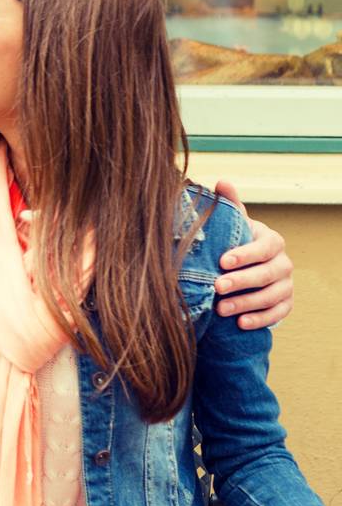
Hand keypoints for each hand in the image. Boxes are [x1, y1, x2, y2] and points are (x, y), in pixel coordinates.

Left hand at [212, 180, 293, 329]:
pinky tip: (240, 323)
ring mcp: (287, 284)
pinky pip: (279, 314)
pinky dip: (260, 319)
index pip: (264, 246)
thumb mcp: (231, 224)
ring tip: (222, 309)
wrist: (244, 268)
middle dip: (242, 281)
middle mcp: (284, 262)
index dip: (245, 254)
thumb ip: (228, 205)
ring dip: (247, 303)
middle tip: (218, 287)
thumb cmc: (234, 242)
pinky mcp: (285, 304)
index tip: (221, 261)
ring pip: (273, 296)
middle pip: (268, 273)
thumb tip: (222, 182)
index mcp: (271, 240)